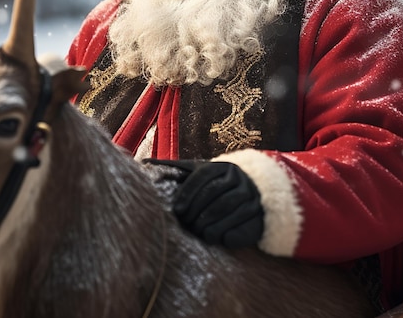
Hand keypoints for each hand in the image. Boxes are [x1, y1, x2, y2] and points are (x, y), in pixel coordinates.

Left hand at [145, 159, 263, 248]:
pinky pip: (241, 228)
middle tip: (186, 224)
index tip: (177, 210)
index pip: (204, 176)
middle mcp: (240, 179)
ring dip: (209, 226)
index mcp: (223, 167)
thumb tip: (144, 164)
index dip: (189, 194)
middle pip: (215, 196)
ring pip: (228, 212)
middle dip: (197, 213)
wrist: (253, 196)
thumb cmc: (216, 186)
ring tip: (198, 231)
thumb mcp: (199, 174)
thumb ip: (175, 169)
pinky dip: (226, 235)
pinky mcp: (259, 218)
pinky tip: (215, 237)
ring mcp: (252, 198)